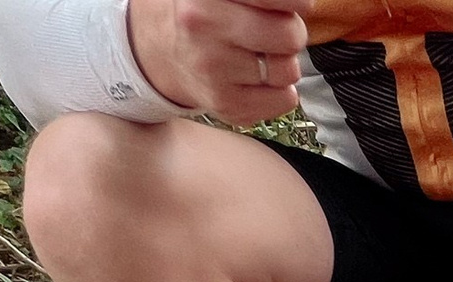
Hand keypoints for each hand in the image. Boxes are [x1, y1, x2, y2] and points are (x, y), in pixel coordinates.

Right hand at [126, 0, 309, 126]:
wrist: (151, 48)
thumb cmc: (197, 10)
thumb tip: (301, 4)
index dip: (295, 3)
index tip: (296, 5)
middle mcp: (204, 23)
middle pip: (290, 35)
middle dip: (291, 32)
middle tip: (273, 30)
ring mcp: (212, 66)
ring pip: (289, 70)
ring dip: (283, 63)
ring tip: (260, 54)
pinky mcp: (223, 102)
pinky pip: (284, 100)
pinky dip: (281, 90)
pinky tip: (258, 78)